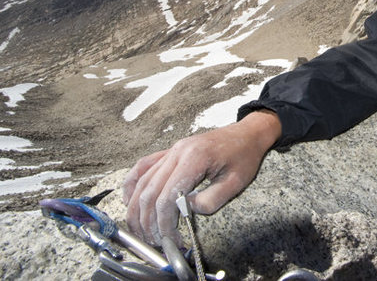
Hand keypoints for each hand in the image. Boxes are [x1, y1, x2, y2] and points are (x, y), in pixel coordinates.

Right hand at [122, 110, 280, 244]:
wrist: (246, 134)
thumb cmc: (243, 156)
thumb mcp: (235, 183)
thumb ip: (210, 200)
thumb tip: (186, 210)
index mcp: (194, 158)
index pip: (167, 197)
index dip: (164, 223)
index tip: (171, 240)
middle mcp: (177, 152)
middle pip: (150, 192)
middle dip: (148, 221)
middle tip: (156, 241)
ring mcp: (171, 151)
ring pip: (142, 181)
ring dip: (137, 209)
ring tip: (142, 230)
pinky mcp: (169, 152)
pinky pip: (143, 167)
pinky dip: (132, 185)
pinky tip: (130, 201)